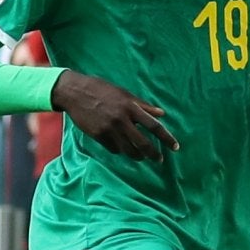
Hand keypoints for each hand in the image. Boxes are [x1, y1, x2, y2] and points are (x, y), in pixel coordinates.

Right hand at [53, 70, 176, 159]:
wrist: (75, 93)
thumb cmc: (102, 90)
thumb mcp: (124, 94)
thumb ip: (143, 105)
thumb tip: (162, 114)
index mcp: (131, 107)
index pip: (154, 126)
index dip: (167, 138)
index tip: (175, 148)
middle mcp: (121, 120)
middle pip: (143, 143)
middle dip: (153, 154)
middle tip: (159, 159)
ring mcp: (109, 129)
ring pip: (128, 150)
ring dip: (137, 155)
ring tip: (141, 157)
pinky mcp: (98, 135)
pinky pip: (113, 148)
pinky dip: (119, 150)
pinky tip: (121, 147)